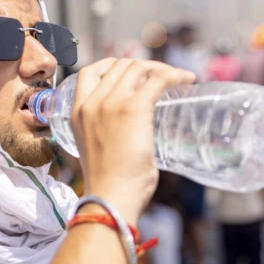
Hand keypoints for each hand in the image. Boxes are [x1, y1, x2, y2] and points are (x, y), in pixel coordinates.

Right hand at [70, 58, 195, 223]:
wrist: (111, 198)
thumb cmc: (110, 184)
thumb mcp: (97, 149)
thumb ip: (107, 133)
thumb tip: (133, 132)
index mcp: (77, 112)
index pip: (90, 71)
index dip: (112, 65)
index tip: (131, 71)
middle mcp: (92, 102)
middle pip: (119, 65)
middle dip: (143, 66)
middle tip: (161, 77)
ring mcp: (111, 103)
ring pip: (139, 68)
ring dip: (161, 68)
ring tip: (177, 77)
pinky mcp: (133, 109)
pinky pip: (158, 80)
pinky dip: (175, 75)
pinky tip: (186, 79)